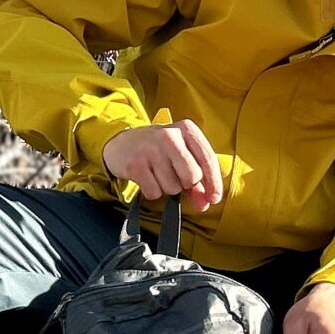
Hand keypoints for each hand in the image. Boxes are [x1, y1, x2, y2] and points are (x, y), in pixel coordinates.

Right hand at [101, 118, 223, 210]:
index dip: (214, 182)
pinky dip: (152, 192)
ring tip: (157, 174)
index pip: (208, 159)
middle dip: (186, 184)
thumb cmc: (158, 150)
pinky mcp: (136, 164)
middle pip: (192, 176)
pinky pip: (154, 192)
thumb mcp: (180, 156)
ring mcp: (151, 148)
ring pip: (173, 187)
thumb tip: (204, 204)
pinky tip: (147, 179)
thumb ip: (196, 181)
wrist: (121, 142)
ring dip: (167, 188)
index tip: (214, 199)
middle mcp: (170, 135)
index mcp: (186, 129)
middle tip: (174, 176)